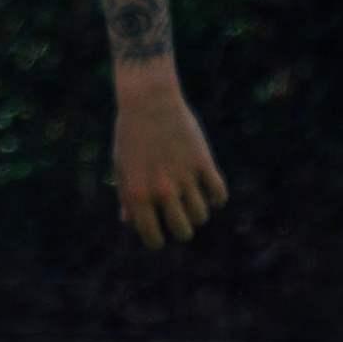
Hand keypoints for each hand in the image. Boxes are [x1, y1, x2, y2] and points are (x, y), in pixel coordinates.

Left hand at [113, 66, 227, 248]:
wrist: (148, 101)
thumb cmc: (130, 134)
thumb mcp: (122, 167)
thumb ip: (127, 197)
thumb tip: (130, 223)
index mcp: (138, 195)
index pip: (153, 237)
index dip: (157, 240)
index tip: (160, 235)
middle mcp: (162, 190)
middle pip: (183, 231)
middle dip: (181, 230)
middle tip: (180, 220)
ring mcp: (185, 177)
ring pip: (201, 215)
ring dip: (198, 213)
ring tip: (192, 201)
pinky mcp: (204, 162)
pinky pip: (219, 194)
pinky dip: (218, 198)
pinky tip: (210, 191)